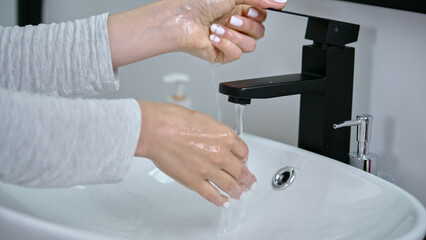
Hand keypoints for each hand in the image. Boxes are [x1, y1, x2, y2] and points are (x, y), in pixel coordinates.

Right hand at [134, 101, 256, 206]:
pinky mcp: (194, 181)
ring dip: (238, 192)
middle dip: (247, 179)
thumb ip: (214, 134)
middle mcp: (221, 154)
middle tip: (250, 182)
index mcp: (225, 136)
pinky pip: (212, 195)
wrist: (156, 130)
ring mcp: (208, 170)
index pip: (243, 151)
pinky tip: (224, 202)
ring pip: (230, 185)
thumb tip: (216, 141)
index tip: (244, 162)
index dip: (245, 158)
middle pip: (241, 171)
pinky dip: (220, 200)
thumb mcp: (203, 120)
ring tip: (241, 195)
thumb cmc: (173, 120)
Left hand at [175, 0, 286, 62]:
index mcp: (238, 7)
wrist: (180, 21)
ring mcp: (229, 40)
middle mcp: (234, 24)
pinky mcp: (222, 54)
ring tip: (218, 27)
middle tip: (231, 18)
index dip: (259, 13)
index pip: (262, 15)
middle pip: (260, 31)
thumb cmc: (197, 3)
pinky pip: (236, 55)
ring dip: (234, 35)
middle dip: (246, 24)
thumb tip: (280, 1)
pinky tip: (214, 38)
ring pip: (251, 45)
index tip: (250, 7)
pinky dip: (225, 45)